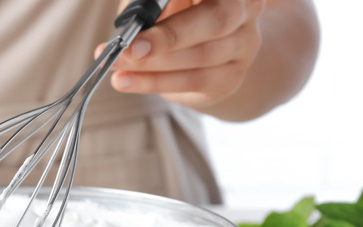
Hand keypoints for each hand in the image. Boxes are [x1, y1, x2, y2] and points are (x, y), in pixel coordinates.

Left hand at [101, 0, 265, 110]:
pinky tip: (125, 80)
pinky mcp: (230, 77)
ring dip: (151, 65)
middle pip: (215, 21)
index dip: (175, 1)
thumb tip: (132, 19)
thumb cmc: (175, 12)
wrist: (201, 48)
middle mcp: (246, 10)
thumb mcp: (163, 0)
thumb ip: (150, 1)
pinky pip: (192, 81)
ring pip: (200, 57)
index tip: (147, 7)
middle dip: (169, 37)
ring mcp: (243, 46)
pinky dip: (153, 82)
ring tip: (116, 66)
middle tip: (130, 47)